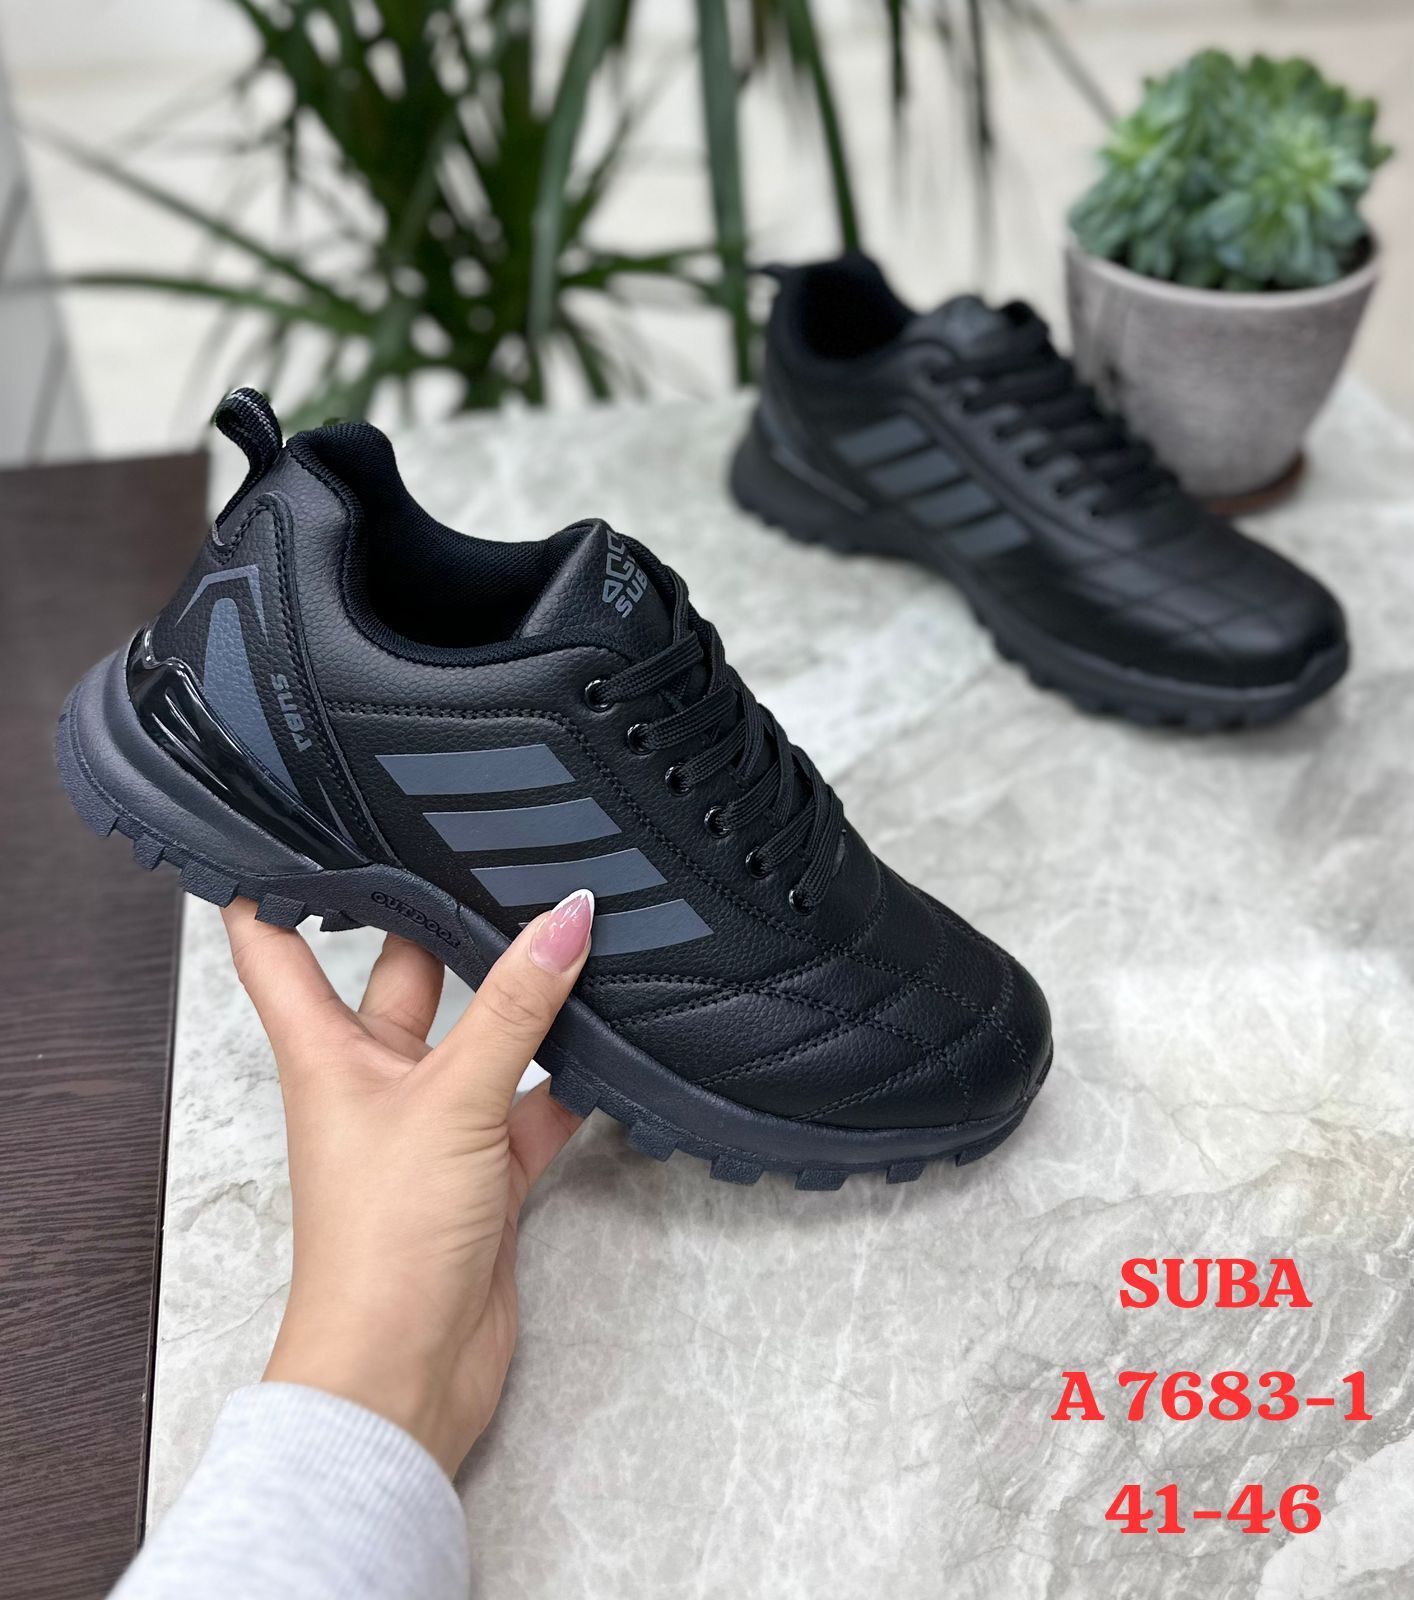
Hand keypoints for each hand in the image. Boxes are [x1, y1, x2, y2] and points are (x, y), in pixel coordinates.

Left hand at [220, 888, 594, 1474]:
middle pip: (405, 973)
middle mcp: (373, 1076)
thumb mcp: (451, 1100)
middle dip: (447, 921)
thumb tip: (566, 915)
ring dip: (523, 1000)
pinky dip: (570, 1079)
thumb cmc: (382, 1241)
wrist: (406, 1371)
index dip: (285, 880)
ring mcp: (432, 1121)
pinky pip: (531, 1103)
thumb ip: (516, 1006)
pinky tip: (611, 1044)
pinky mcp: (484, 1168)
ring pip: (481, 1035)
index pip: (278, 943)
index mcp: (326, 1049)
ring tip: (575, 930)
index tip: (311, 816)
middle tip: (497, 848)